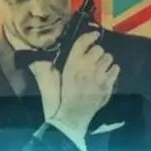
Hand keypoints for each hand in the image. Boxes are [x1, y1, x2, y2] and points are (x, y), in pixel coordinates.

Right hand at [33, 32, 118, 149]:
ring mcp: (99, 75)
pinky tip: (107, 75)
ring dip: (105, 61)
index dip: (91, 36)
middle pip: (99, 48)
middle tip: (94, 59)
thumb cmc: (61, 97)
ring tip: (100, 67)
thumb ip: (46, 69)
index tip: (95, 35)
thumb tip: (34, 61)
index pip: (83, 42)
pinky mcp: (107, 84)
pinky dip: (112, 70)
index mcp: (72, 62)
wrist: (73, 116)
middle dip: (97, 53)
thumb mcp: (50, 81)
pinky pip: (115, 69)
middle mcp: (87, 65)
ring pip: (109, 57)